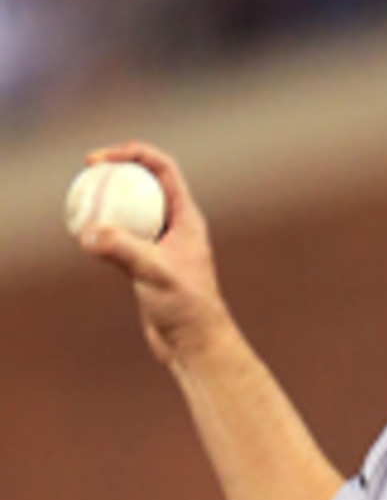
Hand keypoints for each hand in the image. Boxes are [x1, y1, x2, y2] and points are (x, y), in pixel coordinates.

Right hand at [76, 141, 229, 369]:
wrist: (195, 345)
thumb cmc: (187, 309)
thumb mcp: (155, 275)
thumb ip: (123, 250)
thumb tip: (87, 234)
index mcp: (187, 218)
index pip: (162, 169)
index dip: (132, 154)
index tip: (101, 160)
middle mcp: (176, 227)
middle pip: (144, 184)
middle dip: (115, 172)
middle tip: (85, 173)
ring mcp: (161, 245)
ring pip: (130, 211)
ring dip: (106, 201)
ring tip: (78, 200)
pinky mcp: (146, 265)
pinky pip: (120, 237)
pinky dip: (101, 230)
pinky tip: (80, 234)